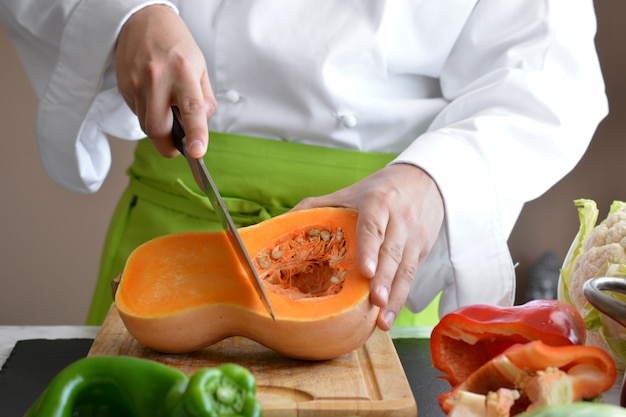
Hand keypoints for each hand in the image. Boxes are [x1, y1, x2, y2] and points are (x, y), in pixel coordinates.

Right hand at [115, 5, 215, 157]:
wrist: (143, 19)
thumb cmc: (175, 45)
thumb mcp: (200, 66)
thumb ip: (205, 98)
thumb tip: (202, 123)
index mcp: (183, 73)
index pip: (191, 110)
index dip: (196, 134)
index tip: (197, 152)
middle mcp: (158, 78)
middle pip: (158, 129)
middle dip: (168, 145)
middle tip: (179, 145)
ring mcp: (137, 83)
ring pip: (145, 125)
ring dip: (158, 127)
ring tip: (166, 109)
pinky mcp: (124, 86)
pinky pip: (136, 112)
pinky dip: (147, 113)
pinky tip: (153, 97)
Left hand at [293, 163, 443, 329]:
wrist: (422, 180)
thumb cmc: (377, 191)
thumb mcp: (347, 193)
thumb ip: (315, 207)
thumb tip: (279, 223)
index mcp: (377, 202)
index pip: (373, 226)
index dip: (370, 249)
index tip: (366, 272)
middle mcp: (399, 219)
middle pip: (392, 251)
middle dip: (385, 279)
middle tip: (375, 302)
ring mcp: (414, 236)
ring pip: (406, 268)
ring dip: (395, 296)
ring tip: (382, 321)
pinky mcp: (422, 251)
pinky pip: (412, 276)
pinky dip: (401, 298)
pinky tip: (389, 317)